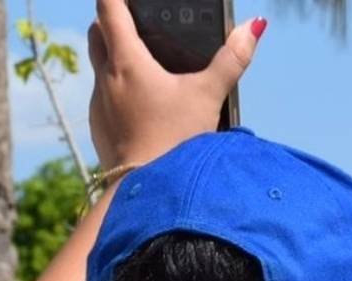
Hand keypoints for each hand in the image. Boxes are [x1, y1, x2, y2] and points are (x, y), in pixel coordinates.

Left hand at [87, 0, 262, 170]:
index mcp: (127, 61)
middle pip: (97, 33)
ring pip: (100, 68)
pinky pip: (104, 100)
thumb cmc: (177, 140)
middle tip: (136, 27)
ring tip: (146, 72)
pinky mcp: (99, 128)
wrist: (148, 190)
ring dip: (115, 61)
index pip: (108, 9)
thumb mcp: (209, 96)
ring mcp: (98, 104)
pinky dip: (119, 95)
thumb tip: (254, 27)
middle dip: (111, 24)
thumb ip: (232, 60)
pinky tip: (144, 111)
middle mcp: (105, 78)